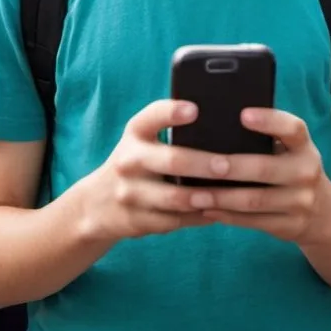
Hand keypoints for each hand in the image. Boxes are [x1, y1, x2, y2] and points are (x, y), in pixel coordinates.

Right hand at [80, 100, 227, 241]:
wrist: (98, 202)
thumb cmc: (138, 161)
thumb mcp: (143, 139)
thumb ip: (171, 130)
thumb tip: (223, 127)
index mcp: (136, 132)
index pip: (153, 116)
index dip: (172, 112)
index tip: (195, 109)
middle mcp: (129, 160)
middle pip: (172, 161)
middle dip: (203, 164)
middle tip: (228, 165)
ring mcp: (130, 193)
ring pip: (175, 198)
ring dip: (206, 197)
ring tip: (232, 195)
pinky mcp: (136, 220)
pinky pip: (175, 221)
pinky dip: (199, 217)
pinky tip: (218, 212)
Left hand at [194, 109, 329, 243]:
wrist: (324, 213)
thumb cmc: (292, 168)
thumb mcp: (291, 150)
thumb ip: (267, 137)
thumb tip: (218, 122)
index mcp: (303, 146)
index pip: (292, 128)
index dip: (269, 120)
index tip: (243, 114)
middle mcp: (306, 172)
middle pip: (265, 168)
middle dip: (233, 167)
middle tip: (207, 165)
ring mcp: (300, 202)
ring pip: (255, 200)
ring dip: (222, 197)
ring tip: (195, 194)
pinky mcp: (290, 226)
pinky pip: (253, 221)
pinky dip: (228, 216)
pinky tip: (206, 210)